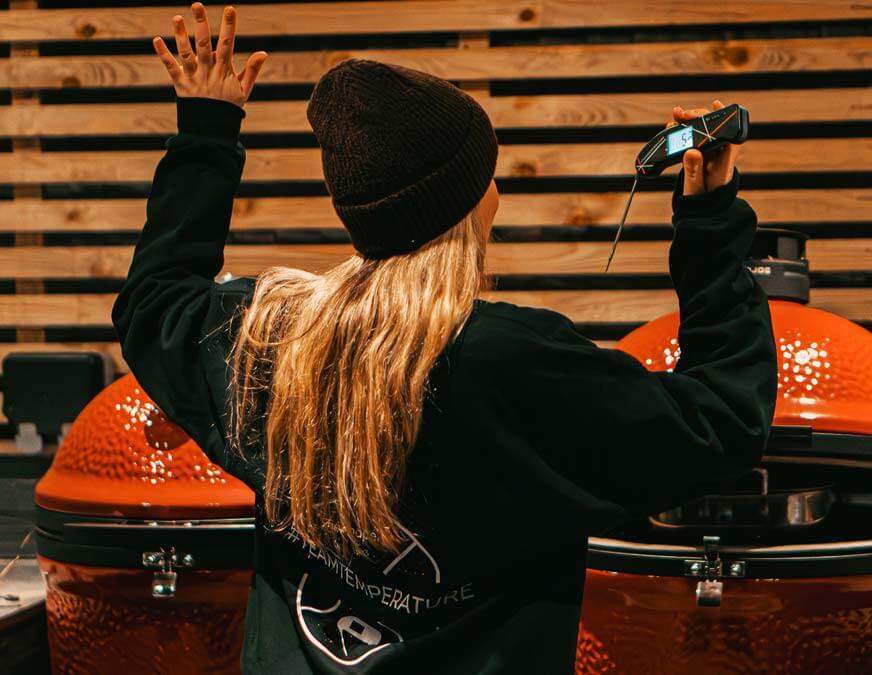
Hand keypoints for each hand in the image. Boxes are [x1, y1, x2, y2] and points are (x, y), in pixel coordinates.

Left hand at [152, 3, 267, 108]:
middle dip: (202, 24)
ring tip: (177, 17)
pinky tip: (156, 40)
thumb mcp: (243, 90)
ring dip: (181, 35)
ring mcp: (194, 77)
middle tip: (197, 5)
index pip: (228, 44)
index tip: (230, 9)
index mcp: (224, 71)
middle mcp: (208, 72)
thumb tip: (263, 53)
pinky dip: (163, 54)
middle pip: (205, 44)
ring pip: (187, 53)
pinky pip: (171, 68)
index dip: (229, 27)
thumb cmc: (228, 108)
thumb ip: (251, 71)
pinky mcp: (181, 84)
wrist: (212, 130)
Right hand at [668, 100, 738, 195]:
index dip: (726, 119)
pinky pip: (693, 140)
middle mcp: (718, 157)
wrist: (700, 212)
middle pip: (714, 130)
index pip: (729, 137)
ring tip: (676, 115)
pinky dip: (684, 131)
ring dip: (690, 122)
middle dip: (700, 118)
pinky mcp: (698, 157)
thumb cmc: (702, 202)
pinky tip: (677, 121)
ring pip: (702, 133)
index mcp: (723, 165)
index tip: (716, 105)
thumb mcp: (695, 190)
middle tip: (684, 115)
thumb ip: (694, 171)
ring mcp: (708, 156)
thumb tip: (691, 151)